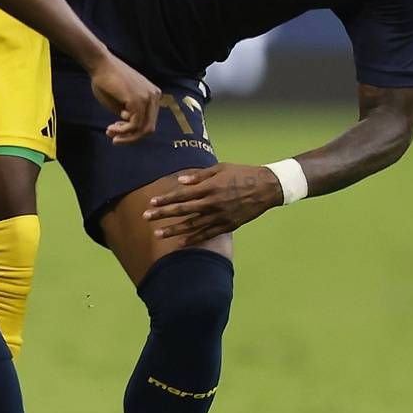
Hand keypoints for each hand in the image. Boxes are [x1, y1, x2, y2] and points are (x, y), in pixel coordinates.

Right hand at [86, 54, 161, 144]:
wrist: (100, 64)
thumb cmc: (106, 81)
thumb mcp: (121, 102)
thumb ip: (129, 114)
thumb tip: (133, 130)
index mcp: (153, 94)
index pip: (148, 120)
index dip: (133, 130)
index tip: (115, 128)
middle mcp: (154, 96)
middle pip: (149, 127)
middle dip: (131, 136)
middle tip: (114, 138)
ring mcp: (148, 98)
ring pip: (143, 129)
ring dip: (126, 136)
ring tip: (110, 133)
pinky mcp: (138, 101)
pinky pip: (134, 126)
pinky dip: (122, 132)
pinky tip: (110, 128)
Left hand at [142, 163, 280, 244]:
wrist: (266, 187)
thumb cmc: (242, 174)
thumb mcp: (220, 169)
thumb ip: (199, 176)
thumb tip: (180, 181)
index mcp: (210, 187)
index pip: (182, 194)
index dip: (166, 199)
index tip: (152, 202)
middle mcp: (213, 203)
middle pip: (183, 210)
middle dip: (163, 214)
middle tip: (146, 217)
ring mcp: (221, 216)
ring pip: (192, 225)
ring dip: (174, 230)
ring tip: (158, 234)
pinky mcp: (228, 225)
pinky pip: (208, 234)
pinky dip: (194, 239)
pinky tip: (181, 243)